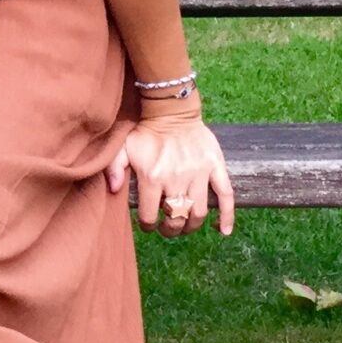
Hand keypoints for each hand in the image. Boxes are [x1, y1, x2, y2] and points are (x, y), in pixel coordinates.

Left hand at [106, 114, 233, 237]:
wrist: (172, 111)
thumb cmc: (146, 133)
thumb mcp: (123, 148)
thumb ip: (114, 168)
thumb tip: (114, 190)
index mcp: (153, 177)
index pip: (150, 216)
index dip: (148, 225)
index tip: (149, 225)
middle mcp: (176, 179)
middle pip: (176, 219)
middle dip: (170, 230)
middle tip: (167, 228)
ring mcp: (198, 173)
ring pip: (198, 212)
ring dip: (191, 226)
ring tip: (185, 225)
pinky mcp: (215, 167)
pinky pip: (226, 195)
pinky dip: (227, 216)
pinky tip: (223, 231)